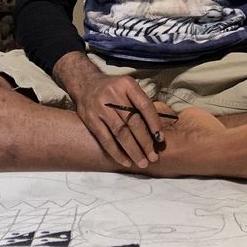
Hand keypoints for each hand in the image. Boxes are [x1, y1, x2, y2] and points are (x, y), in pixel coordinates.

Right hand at [52, 51, 162, 168]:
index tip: (160, 138)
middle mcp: (113, 95)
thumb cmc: (113, 88)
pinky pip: (106, 140)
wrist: (86, 84)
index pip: (144, 105)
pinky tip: (126, 161)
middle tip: (153, 157)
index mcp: (127, 84)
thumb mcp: (128, 86)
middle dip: (145, 142)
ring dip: (133, 150)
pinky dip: (117, 153)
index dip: (154, 123)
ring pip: (120, 133)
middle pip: (133, 122)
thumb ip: (140, 102)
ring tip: (142, 162)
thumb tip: (156, 128)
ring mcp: (100, 108)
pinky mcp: (91, 120)